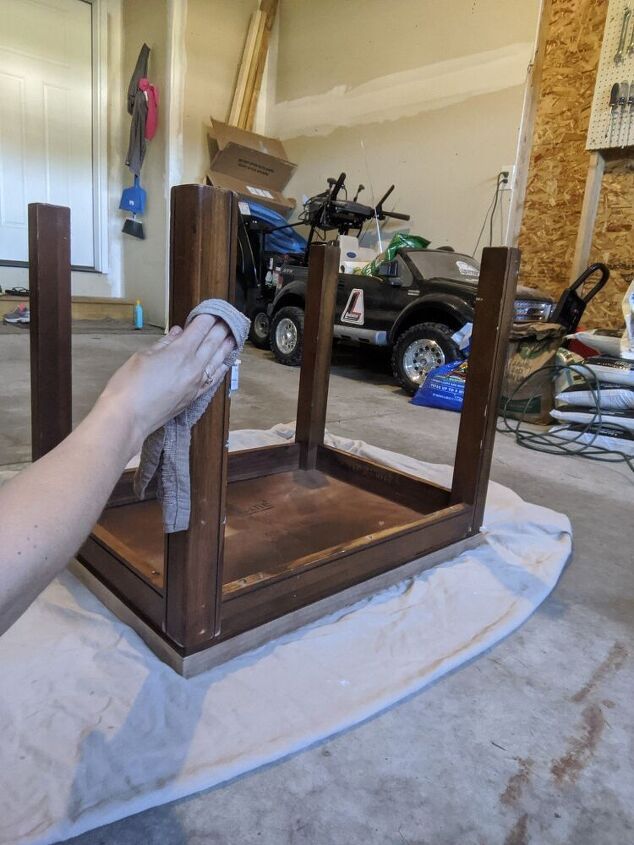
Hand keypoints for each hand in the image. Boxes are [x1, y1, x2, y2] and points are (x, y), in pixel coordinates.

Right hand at [97, 315, 235, 452]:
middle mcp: (194, 366)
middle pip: (213, 342)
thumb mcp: (143, 356)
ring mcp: (196, 383)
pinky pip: (214, 378)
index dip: (208, 316)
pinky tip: (225, 362)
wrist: (128, 418)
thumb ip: (164, 343)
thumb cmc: (129, 386)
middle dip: (222, 328)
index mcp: (180, 351)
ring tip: (233, 335)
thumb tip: (177, 333)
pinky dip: (221, 367)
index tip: (212, 309)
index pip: (201, 328)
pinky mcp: (194, 397)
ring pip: (218, 360)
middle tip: (228, 318)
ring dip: (226, 346)